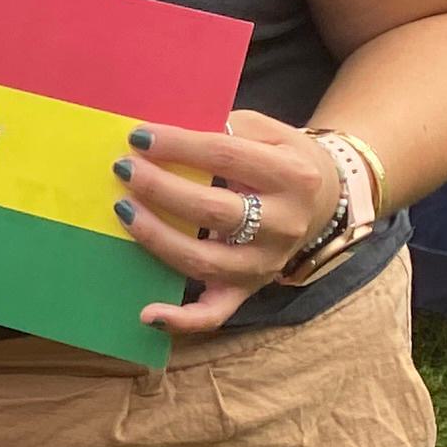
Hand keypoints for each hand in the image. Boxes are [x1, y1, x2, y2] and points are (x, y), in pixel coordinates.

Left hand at [115, 107, 339, 334]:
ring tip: (124, 210)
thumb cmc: (280, 158)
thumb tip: (169, 132)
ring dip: (157, 238)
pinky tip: (146, 313)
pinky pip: (214, 313)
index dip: (178, 146)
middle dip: (161, 189)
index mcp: (293, 177)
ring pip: (204, 261)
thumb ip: (227, 127)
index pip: (226, 157)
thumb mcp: (267, 132)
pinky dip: (180, 319)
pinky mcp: (249, 289)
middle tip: (124, 170)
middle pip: (212, 211)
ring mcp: (265, 263)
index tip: (139, 137)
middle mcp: (284, 225)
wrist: (323, 199)